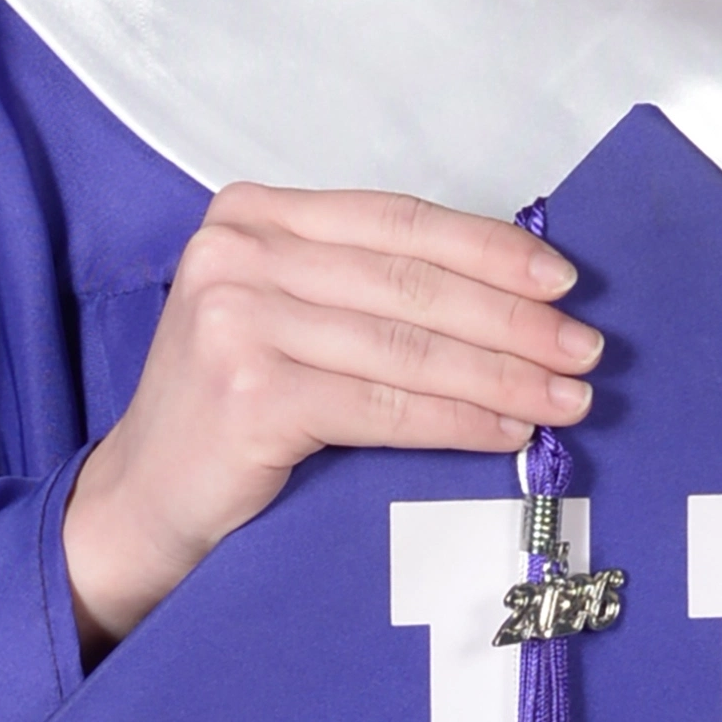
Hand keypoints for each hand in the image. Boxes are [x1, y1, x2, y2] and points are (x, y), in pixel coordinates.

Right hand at [60, 183, 599, 651]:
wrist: (137, 506)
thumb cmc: (228, 413)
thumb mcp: (285, 318)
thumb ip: (365, 288)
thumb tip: (513, 294)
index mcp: (252, 215)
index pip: (397, 221)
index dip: (488, 246)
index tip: (562, 277)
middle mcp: (238, 252)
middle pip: (410, 280)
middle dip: (513, 316)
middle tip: (584, 346)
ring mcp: (236, 320)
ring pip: (406, 344)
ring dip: (502, 373)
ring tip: (566, 398)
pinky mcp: (250, 394)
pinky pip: (384, 405)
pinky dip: (458, 420)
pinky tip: (507, 432)